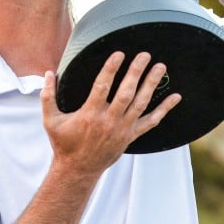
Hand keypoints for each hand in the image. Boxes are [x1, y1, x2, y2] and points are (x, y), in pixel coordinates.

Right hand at [40, 51, 180, 176]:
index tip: (119, 54)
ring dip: (151, 84)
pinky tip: (176, 97)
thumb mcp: (50, 120)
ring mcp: (122, 129)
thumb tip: (48, 73)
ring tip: (160, 66)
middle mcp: (109, 121)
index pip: (102, 86)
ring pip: (141, 103)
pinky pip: (151, 122)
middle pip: (126, 92)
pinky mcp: (131, 136)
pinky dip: (165, 110)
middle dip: (136, 72)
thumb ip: (47, 96)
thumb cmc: (63, 142)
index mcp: (90, 114)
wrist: (78, 169)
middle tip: (145, 54)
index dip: (111, 69)